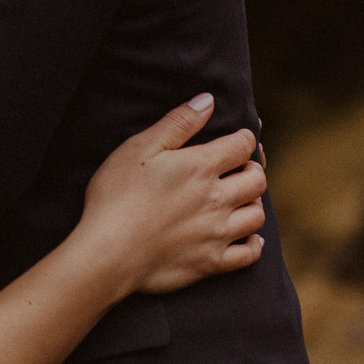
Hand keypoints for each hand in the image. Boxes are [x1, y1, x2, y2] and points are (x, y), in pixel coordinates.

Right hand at [77, 99, 267, 295]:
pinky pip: (249, 254)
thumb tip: (208, 101)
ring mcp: (216, 234)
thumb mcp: (139, 147)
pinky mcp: (211, 263)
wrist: (106, 253)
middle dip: (252, 169)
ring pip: (257, 214)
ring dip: (253, 203)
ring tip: (238, 199)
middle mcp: (216, 199)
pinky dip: (253, 244)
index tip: (239, 139)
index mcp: (200, 167)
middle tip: (239, 169)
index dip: (245, 138)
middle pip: (257, 180)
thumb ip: (178, 123)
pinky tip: (247, 236)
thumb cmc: (116, 195)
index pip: (243, 145)